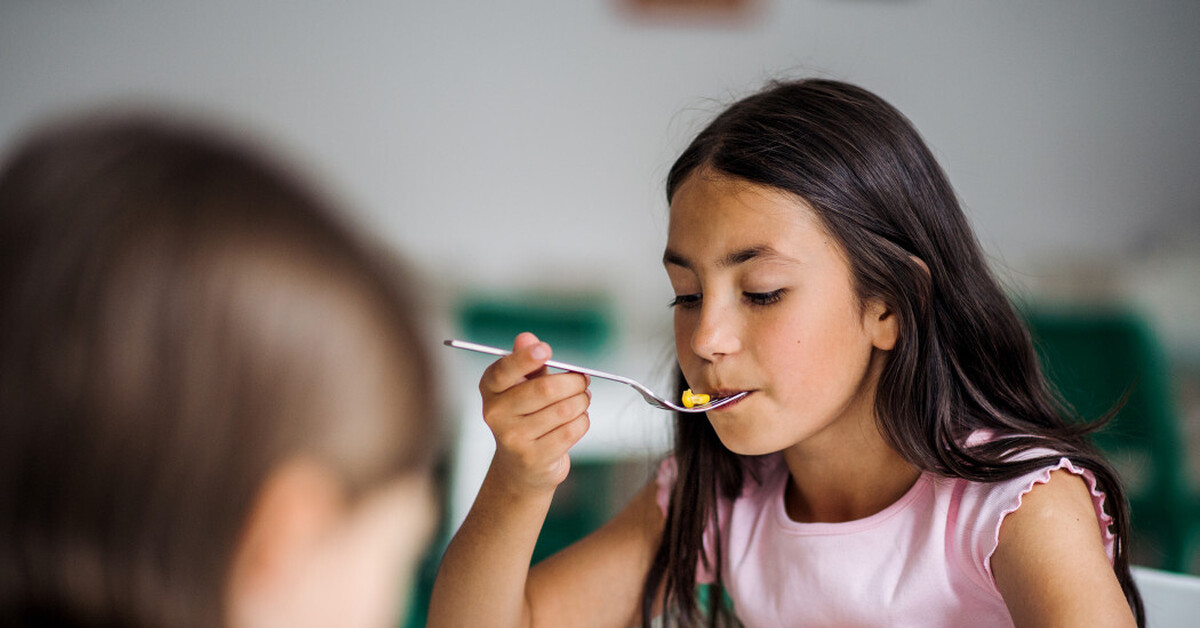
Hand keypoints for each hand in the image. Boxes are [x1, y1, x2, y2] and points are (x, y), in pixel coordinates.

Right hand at [479, 332, 590, 493]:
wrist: (521, 466)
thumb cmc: (526, 416)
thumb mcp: (523, 385)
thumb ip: (527, 362)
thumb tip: (526, 337)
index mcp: (490, 389)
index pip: (504, 370)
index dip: (525, 358)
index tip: (545, 350)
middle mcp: (496, 414)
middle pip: (544, 390)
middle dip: (573, 381)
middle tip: (583, 379)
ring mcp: (513, 438)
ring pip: (564, 410)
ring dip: (582, 401)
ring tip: (582, 399)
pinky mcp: (534, 457)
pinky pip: (571, 430)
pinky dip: (582, 420)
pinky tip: (577, 419)